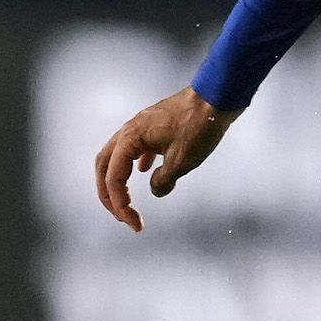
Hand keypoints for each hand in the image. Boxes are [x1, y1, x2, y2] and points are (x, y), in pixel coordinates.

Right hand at [93, 87, 232, 231]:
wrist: (216, 96)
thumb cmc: (198, 126)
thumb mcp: (182, 162)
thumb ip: (164, 181)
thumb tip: (156, 190)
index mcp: (130, 139)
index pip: (114, 179)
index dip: (121, 205)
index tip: (136, 224)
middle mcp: (130, 130)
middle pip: (105, 166)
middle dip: (109, 194)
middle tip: (120, 215)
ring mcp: (141, 125)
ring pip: (119, 155)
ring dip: (120, 179)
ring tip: (127, 200)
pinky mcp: (155, 125)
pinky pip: (136, 147)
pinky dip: (135, 164)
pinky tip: (147, 173)